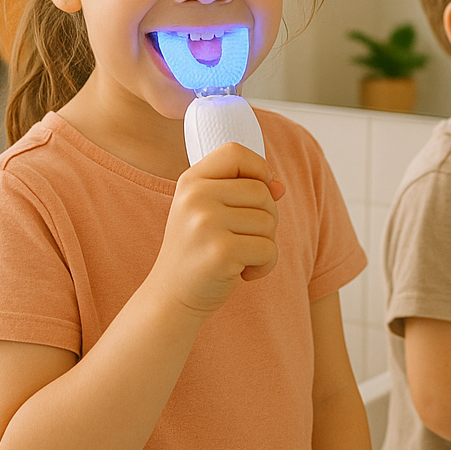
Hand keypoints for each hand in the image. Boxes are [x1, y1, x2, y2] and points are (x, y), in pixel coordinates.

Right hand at [150, 142, 284, 318]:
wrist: (171, 296)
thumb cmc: (198, 251)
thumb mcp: (211, 212)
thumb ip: (244, 192)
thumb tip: (280, 185)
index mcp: (191, 181)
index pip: (236, 152)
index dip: (259, 168)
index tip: (262, 190)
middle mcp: (195, 197)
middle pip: (261, 192)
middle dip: (266, 218)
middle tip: (244, 239)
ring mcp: (206, 223)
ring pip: (268, 221)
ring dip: (265, 244)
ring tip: (240, 257)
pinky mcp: (221, 251)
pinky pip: (268, 249)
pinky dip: (265, 265)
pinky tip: (244, 273)